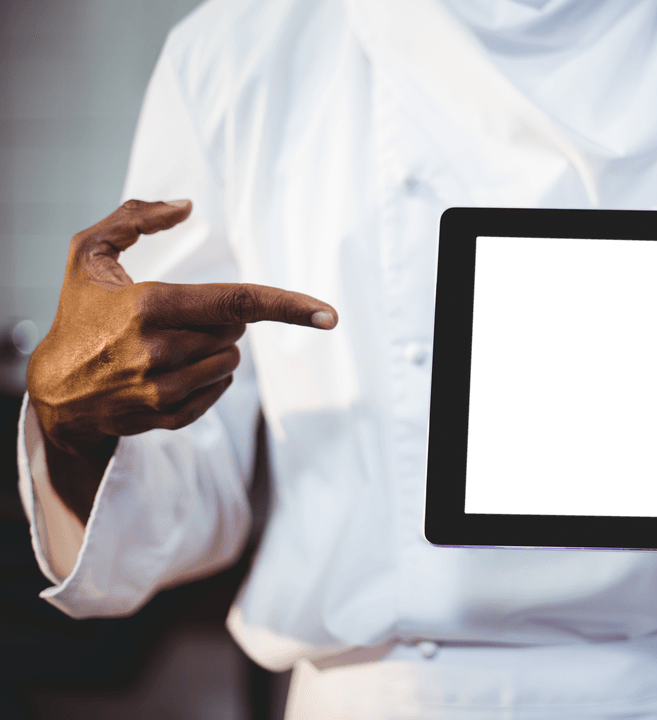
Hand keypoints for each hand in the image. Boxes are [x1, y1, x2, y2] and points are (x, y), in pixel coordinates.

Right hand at [26, 199, 337, 521]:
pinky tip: (172, 371)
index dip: (289, 305)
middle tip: (176, 319)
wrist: (54, 391)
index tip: (329, 314)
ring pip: (230, 361)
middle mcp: (160, 350)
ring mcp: (164, 389)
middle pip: (236, 331)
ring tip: (168, 346)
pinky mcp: (168, 416)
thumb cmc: (78, 315)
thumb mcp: (88, 255)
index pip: (238, 302)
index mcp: (150, 306)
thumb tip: (187, 206)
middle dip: (220, 320)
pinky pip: (219, 390)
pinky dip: (208, 377)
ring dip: (213, 349)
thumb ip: (133, 218)